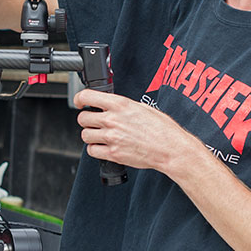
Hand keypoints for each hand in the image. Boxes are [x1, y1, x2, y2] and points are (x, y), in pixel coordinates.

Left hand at [74, 88, 192, 172]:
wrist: (170, 148)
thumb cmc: (162, 129)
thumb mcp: (142, 107)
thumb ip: (123, 106)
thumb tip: (111, 106)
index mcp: (120, 104)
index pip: (87, 96)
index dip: (80, 98)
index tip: (79, 102)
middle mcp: (112, 120)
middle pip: (82, 118)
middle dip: (86, 120)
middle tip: (93, 122)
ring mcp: (111, 137)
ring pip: (85, 135)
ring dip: (90, 135)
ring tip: (100, 135)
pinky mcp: (113, 154)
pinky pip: (92, 151)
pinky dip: (95, 149)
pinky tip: (104, 147)